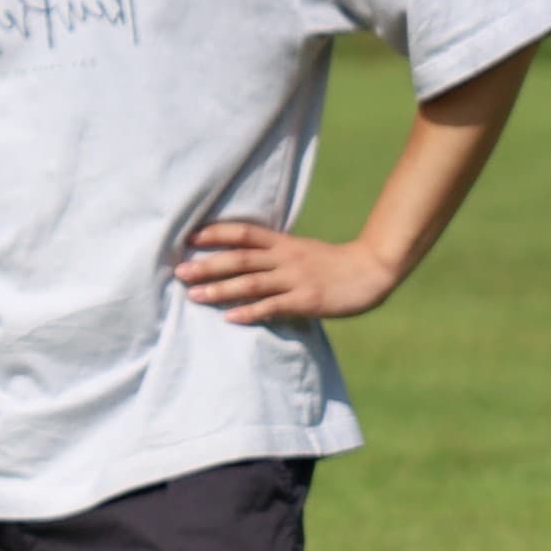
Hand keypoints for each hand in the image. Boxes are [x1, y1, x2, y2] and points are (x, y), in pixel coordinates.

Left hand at [178, 219, 398, 325]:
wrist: (371, 270)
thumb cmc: (334, 263)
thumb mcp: (302, 250)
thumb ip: (276, 254)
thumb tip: (246, 260)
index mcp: (283, 243)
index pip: (244, 232)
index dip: (216, 233)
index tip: (190, 237)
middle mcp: (285, 258)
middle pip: (239, 258)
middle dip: (207, 265)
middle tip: (180, 271)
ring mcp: (295, 279)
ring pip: (250, 283)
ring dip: (220, 290)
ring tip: (195, 296)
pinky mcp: (306, 300)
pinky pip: (273, 306)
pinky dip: (250, 312)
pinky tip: (230, 318)